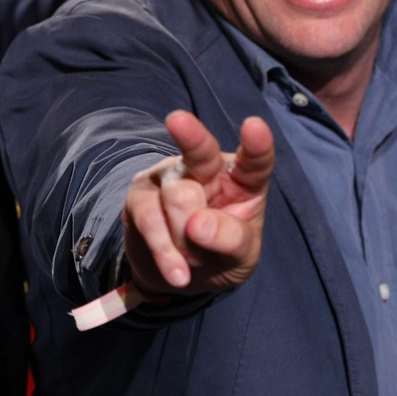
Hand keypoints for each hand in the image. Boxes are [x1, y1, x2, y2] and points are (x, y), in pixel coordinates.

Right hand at [122, 111, 271, 299]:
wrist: (179, 275)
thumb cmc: (220, 255)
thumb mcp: (241, 257)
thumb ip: (231, 239)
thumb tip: (198, 225)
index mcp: (241, 178)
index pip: (254, 161)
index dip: (256, 145)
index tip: (254, 126)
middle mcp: (204, 167)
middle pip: (200, 151)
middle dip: (191, 136)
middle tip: (177, 120)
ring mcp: (169, 177)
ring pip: (177, 199)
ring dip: (188, 243)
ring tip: (194, 260)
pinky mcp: (140, 195)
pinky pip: (151, 220)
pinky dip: (166, 251)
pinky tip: (177, 272)